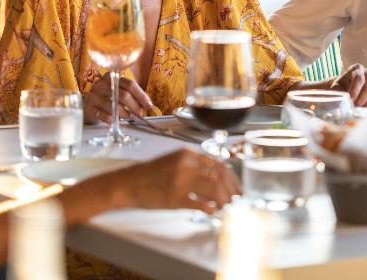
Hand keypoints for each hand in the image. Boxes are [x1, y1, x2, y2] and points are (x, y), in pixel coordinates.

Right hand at [83, 73, 153, 123]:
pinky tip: (115, 120)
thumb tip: (148, 105)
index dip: (141, 95)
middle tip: (140, 114)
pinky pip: (104, 115)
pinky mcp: (88, 108)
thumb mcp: (118, 92)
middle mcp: (100, 84)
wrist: (87, 106)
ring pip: (114, 106)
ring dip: (124, 114)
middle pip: (123, 95)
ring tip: (128, 116)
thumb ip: (131, 95)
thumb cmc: (107, 98)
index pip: (130, 84)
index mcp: (111, 77)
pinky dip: (113, 119)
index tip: (149, 105)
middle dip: (134, 106)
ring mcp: (93, 96)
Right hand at [126, 149, 241, 213]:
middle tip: (237, 200)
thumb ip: (196, 167)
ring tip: (225, 207)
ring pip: (215, 189)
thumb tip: (218, 180)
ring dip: (224, 200)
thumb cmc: (152, 174)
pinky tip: (212, 212)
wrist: (128, 183)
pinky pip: (201, 205)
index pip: (220, 164)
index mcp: (188, 154)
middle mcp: (187, 165)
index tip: (237, 188)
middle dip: (232, 190)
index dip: (232, 178)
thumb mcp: (175, 162)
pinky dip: (211, 209)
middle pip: (221, 176)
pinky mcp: (175, 198)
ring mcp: (181, 181)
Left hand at [330, 63, 366, 105]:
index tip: (349, 101)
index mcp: (357, 68)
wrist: (348, 89)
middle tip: (354, 108)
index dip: (354, 92)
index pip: (359, 78)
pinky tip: (366, 109)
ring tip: (359, 109)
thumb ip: (337, 92)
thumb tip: (340, 103)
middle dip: (361, 100)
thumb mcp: (337, 87)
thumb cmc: (341, 87)